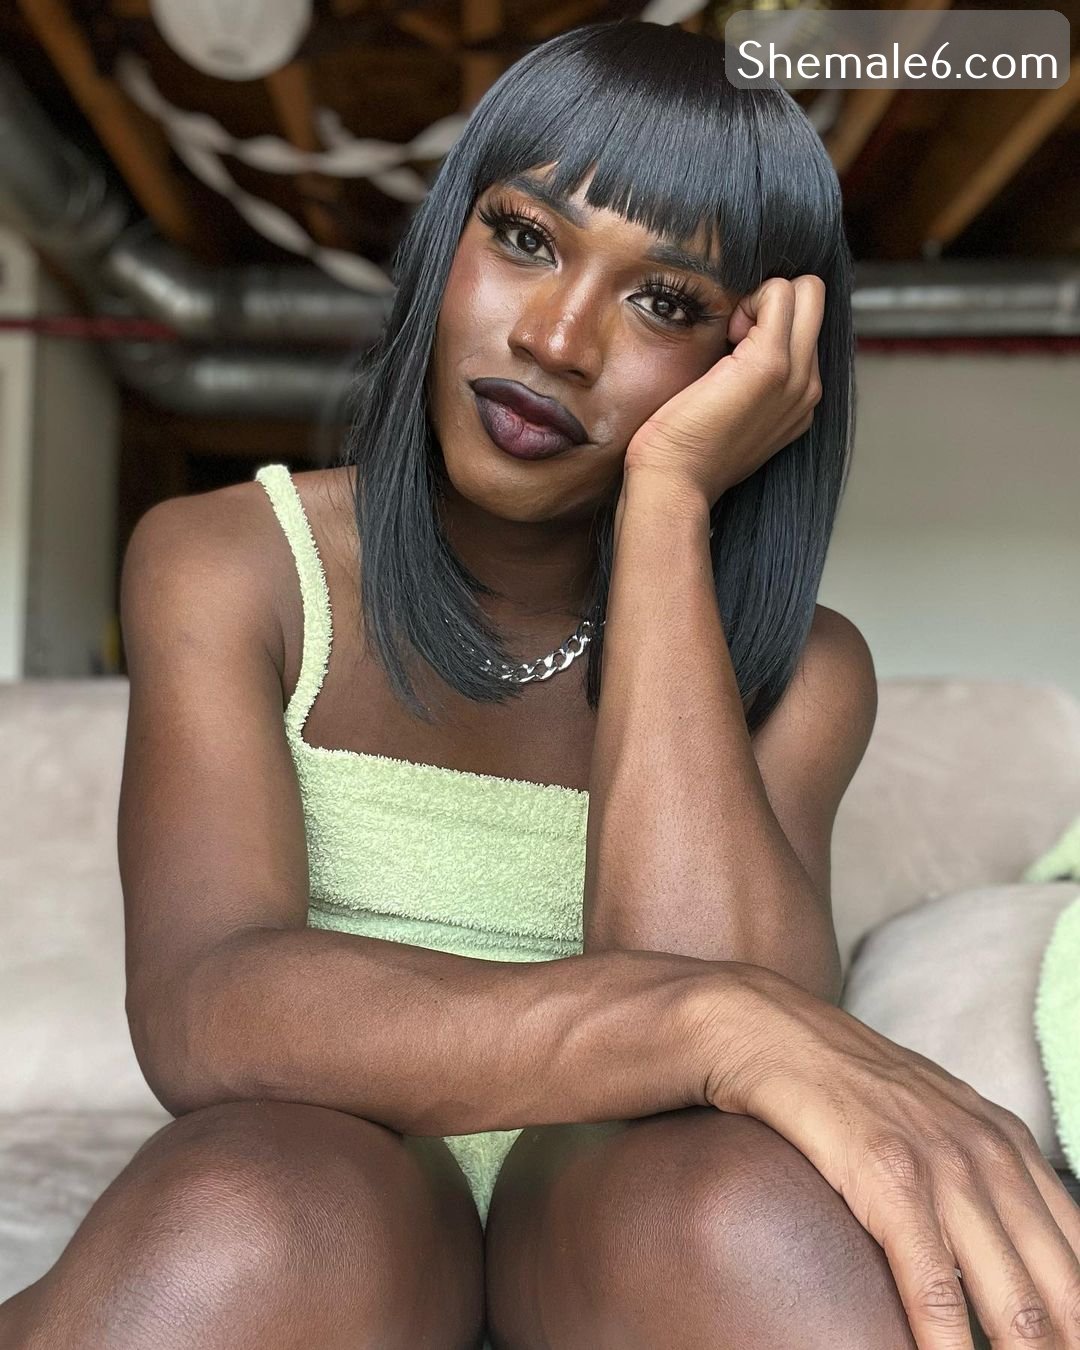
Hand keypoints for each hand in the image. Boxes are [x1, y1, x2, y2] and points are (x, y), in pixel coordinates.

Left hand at [624, 275, 825, 509]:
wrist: (674, 482)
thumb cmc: (685, 451)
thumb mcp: (730, 414)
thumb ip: (748, 381)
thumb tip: (737, 341)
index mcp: (798, 399)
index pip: (806, 327)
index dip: (770, 319)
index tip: (733, 345)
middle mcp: (807, 387)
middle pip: (816, 301)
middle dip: (775, 298)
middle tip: (735, 331)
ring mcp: (795, 376)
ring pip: (806, 291)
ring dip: (761, 301)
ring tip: (728, 340)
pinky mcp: (770, 364)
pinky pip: (779, 293)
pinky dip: (749, 300)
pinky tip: (725, 338)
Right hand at [696, 962, 1079, 1348]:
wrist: (766, 1025)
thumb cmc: (839, 1082)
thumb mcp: (928, 1119)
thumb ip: (971, 1178)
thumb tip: (995, 1257)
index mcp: (1008, 1144)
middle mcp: (991, 1155)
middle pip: (1063, 1293)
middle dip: (1060, 1348)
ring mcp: (943, 1165)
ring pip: (1014, 1303)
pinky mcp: (889, 1177)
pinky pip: (933, 1283)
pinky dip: (947, 1343)